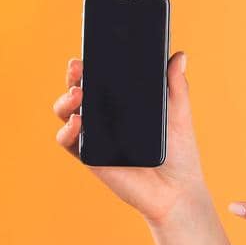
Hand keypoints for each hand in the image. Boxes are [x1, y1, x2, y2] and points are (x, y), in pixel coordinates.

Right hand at [53, 50, 210, 225]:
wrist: (177, 190)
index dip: (91, 66)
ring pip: (67, 113)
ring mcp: (95, 137)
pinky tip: (78, 122)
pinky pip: (68, 141)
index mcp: (122, 105)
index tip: (88, 54)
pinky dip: (67, 130)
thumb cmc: (179, 153)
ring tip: (79, 94)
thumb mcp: (179, 114)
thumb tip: (180, 55)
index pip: (100, 80)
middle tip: (78, 67)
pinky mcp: (89, 157)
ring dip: (65, 100)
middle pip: (79, 92)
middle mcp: (104, 118)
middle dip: (73, 77)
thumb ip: (176, 86)